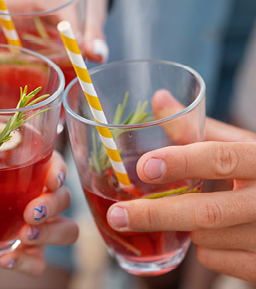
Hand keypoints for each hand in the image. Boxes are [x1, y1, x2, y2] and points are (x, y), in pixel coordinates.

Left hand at [0, 136, 77, 275]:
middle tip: (30, 212)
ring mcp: (40, 226)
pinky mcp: (31, 251)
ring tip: (24, 235)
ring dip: (48, 234)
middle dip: (52, 206)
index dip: (58, 172)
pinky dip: (27, 261)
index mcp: (31, 170)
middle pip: (63, 200)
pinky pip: (40, 261)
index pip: (56, 167)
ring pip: (64, 230)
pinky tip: (7, 259)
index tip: (51, 178)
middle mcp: (41, 197)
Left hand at [106, 119, 255, 282]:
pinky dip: (202, 246)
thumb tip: (159, 98)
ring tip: (189, 210)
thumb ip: (198, 128)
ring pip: (204, 237)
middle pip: (206, 212)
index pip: (221, 159)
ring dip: (182, 226)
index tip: (144, 167)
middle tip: (117, 215)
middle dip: (155, 214)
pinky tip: (216, 231)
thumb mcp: (240, 146)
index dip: (181, 162)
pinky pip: (213, 259)